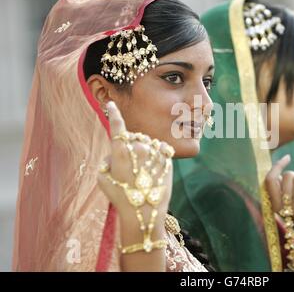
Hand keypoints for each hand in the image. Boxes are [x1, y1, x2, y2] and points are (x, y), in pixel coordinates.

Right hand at [97, 101, 172, 223]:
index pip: (117, 126)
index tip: (111, 104)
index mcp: (121, 151)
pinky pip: (161, 148)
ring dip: (144, 152)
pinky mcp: (167, 158)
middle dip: (130, 146)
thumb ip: (107, 159)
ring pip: (147, 143)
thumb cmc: (120, 196)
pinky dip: (157, 154)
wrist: (144, 212)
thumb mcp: (103, 178)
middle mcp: (139, 147)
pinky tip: (154, 168)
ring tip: (142, 173)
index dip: (113, 114)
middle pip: (133, 137)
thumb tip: (116, 151)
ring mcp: (154, 152)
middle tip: (129, 168)